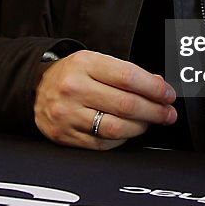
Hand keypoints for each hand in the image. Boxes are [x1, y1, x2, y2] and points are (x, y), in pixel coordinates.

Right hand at [34, 49, 176, 149]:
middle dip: (154, 111)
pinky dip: (121, 140)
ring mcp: (68, 114)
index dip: (154, 88)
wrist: (35, 87)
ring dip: (140, 128)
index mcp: (85, 64)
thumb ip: (126, 73)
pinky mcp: (65, 136)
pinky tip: (127, 132)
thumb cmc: (72, 74)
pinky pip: (102, 144)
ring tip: (149, 123)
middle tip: (168, 114)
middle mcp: (74, 89)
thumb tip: (158, 86)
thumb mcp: (95, 62)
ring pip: (116, 128)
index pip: (128, 77)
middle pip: (126, 105)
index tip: (169, 95)